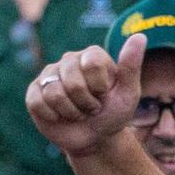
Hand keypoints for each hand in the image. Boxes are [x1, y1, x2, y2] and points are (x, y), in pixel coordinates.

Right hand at [26, 40, 141, 157]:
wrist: (95, 138)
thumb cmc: (113, 113)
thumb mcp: (128, 93)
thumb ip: (131, 66)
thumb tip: (140, 36)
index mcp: (92, 55)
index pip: (92, 63)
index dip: (99, 87)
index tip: (104, 94)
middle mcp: (69, 60)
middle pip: (73, 82)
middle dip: (86, 103)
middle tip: (92, 107)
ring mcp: (49, 74)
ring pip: (54, 93)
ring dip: (71, 112)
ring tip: (78, 112)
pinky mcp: (34, 91)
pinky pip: (38, 102)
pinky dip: (53, 116)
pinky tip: (60, 116)